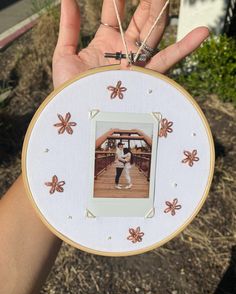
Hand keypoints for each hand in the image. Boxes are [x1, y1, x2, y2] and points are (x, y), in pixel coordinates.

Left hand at [53, 0, 208, 87]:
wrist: (79, 117)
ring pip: (155, 32)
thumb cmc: (69, 90)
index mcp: (105, 44)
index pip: (114, 14)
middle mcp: (124, 52)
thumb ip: (69, 27)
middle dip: (147, 1)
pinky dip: (185, 48)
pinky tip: (203, 32)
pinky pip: (168, 61)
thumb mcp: (64, 55)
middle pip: (140, 19)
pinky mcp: (146, 78)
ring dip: (163, 11)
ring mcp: (137, 64)